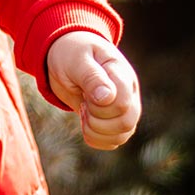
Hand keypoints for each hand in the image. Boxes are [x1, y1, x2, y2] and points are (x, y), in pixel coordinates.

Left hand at [46, 31, 140, 149]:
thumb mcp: (76, 59)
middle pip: (126, 123)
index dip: (100, 107)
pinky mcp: (114, 120)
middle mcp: (128, 92)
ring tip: (83, 111)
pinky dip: (96, 138)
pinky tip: (85, 123)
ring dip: (96, 131)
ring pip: (122, 135)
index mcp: (122, 74)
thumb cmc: (71, 53)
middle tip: (82, 104)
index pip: (123, 103)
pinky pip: (114, 141)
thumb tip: (108, 98)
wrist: (66, 55)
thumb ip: (91, 77)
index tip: (84, 95)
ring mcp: (124, 108)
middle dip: (97, 120)